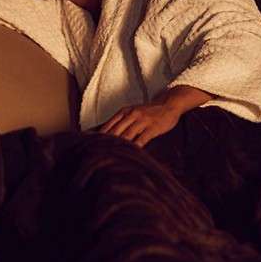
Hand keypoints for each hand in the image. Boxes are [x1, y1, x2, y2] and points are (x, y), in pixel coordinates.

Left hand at [94, 85, 212, 147]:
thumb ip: (120, 122)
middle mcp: (131, 115)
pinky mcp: (153, 127)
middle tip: (98, 155)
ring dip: (119, 146)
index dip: (100, 137)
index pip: (108, 125)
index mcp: (124, 112)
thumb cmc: (148, 112)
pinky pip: (142, 139)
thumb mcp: (132, 112)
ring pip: (127, 135)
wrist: (169, 104)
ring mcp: (142, 121)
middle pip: (115, 131)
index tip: (91, 147)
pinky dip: (135, 147)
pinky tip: (131, 155)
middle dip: (107, 144)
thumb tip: (103, 133)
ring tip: (111, 157)